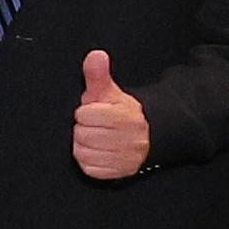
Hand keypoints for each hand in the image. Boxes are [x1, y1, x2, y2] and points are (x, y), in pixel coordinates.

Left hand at [70, 48, 150, 180]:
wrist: (147, 135)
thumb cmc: (121, 112)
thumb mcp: (110, 92)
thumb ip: (98, 74)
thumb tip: (96, 55)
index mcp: (124, 116)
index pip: (84, 115)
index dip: (86, 112)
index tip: (96, 112)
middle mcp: (128, 139)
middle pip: (81, 135)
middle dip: (85, 128)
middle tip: (97, 126)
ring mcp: (124, 158)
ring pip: (82, 152)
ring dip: (85, 145)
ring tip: (97, 138)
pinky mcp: (119, 173)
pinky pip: (89, 169)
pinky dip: (90, 161)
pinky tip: (99, 151)